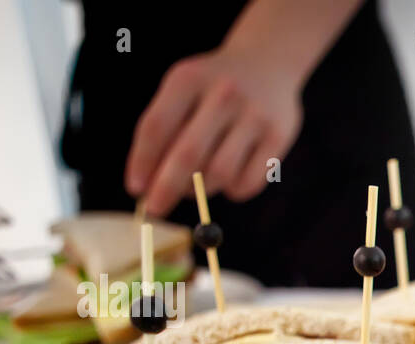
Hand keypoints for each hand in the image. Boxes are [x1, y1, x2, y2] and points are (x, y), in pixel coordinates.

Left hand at [125, 45, 302, 216]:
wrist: (267, 63)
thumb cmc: (212, 88)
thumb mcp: (183, 92)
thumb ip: (163, 131)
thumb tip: (147, 186)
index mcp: (189, 78)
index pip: (157, 127)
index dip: (142, 162)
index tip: (136, 189)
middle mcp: (224, 93)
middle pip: (188, 155)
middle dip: (167, 188)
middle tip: (156, 209)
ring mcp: (255, 115)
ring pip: (219, 174)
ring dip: (201, 190)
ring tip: (197, 184)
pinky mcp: (279, 136)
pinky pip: (248, 183)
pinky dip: (231, 191)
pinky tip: (228, 179)